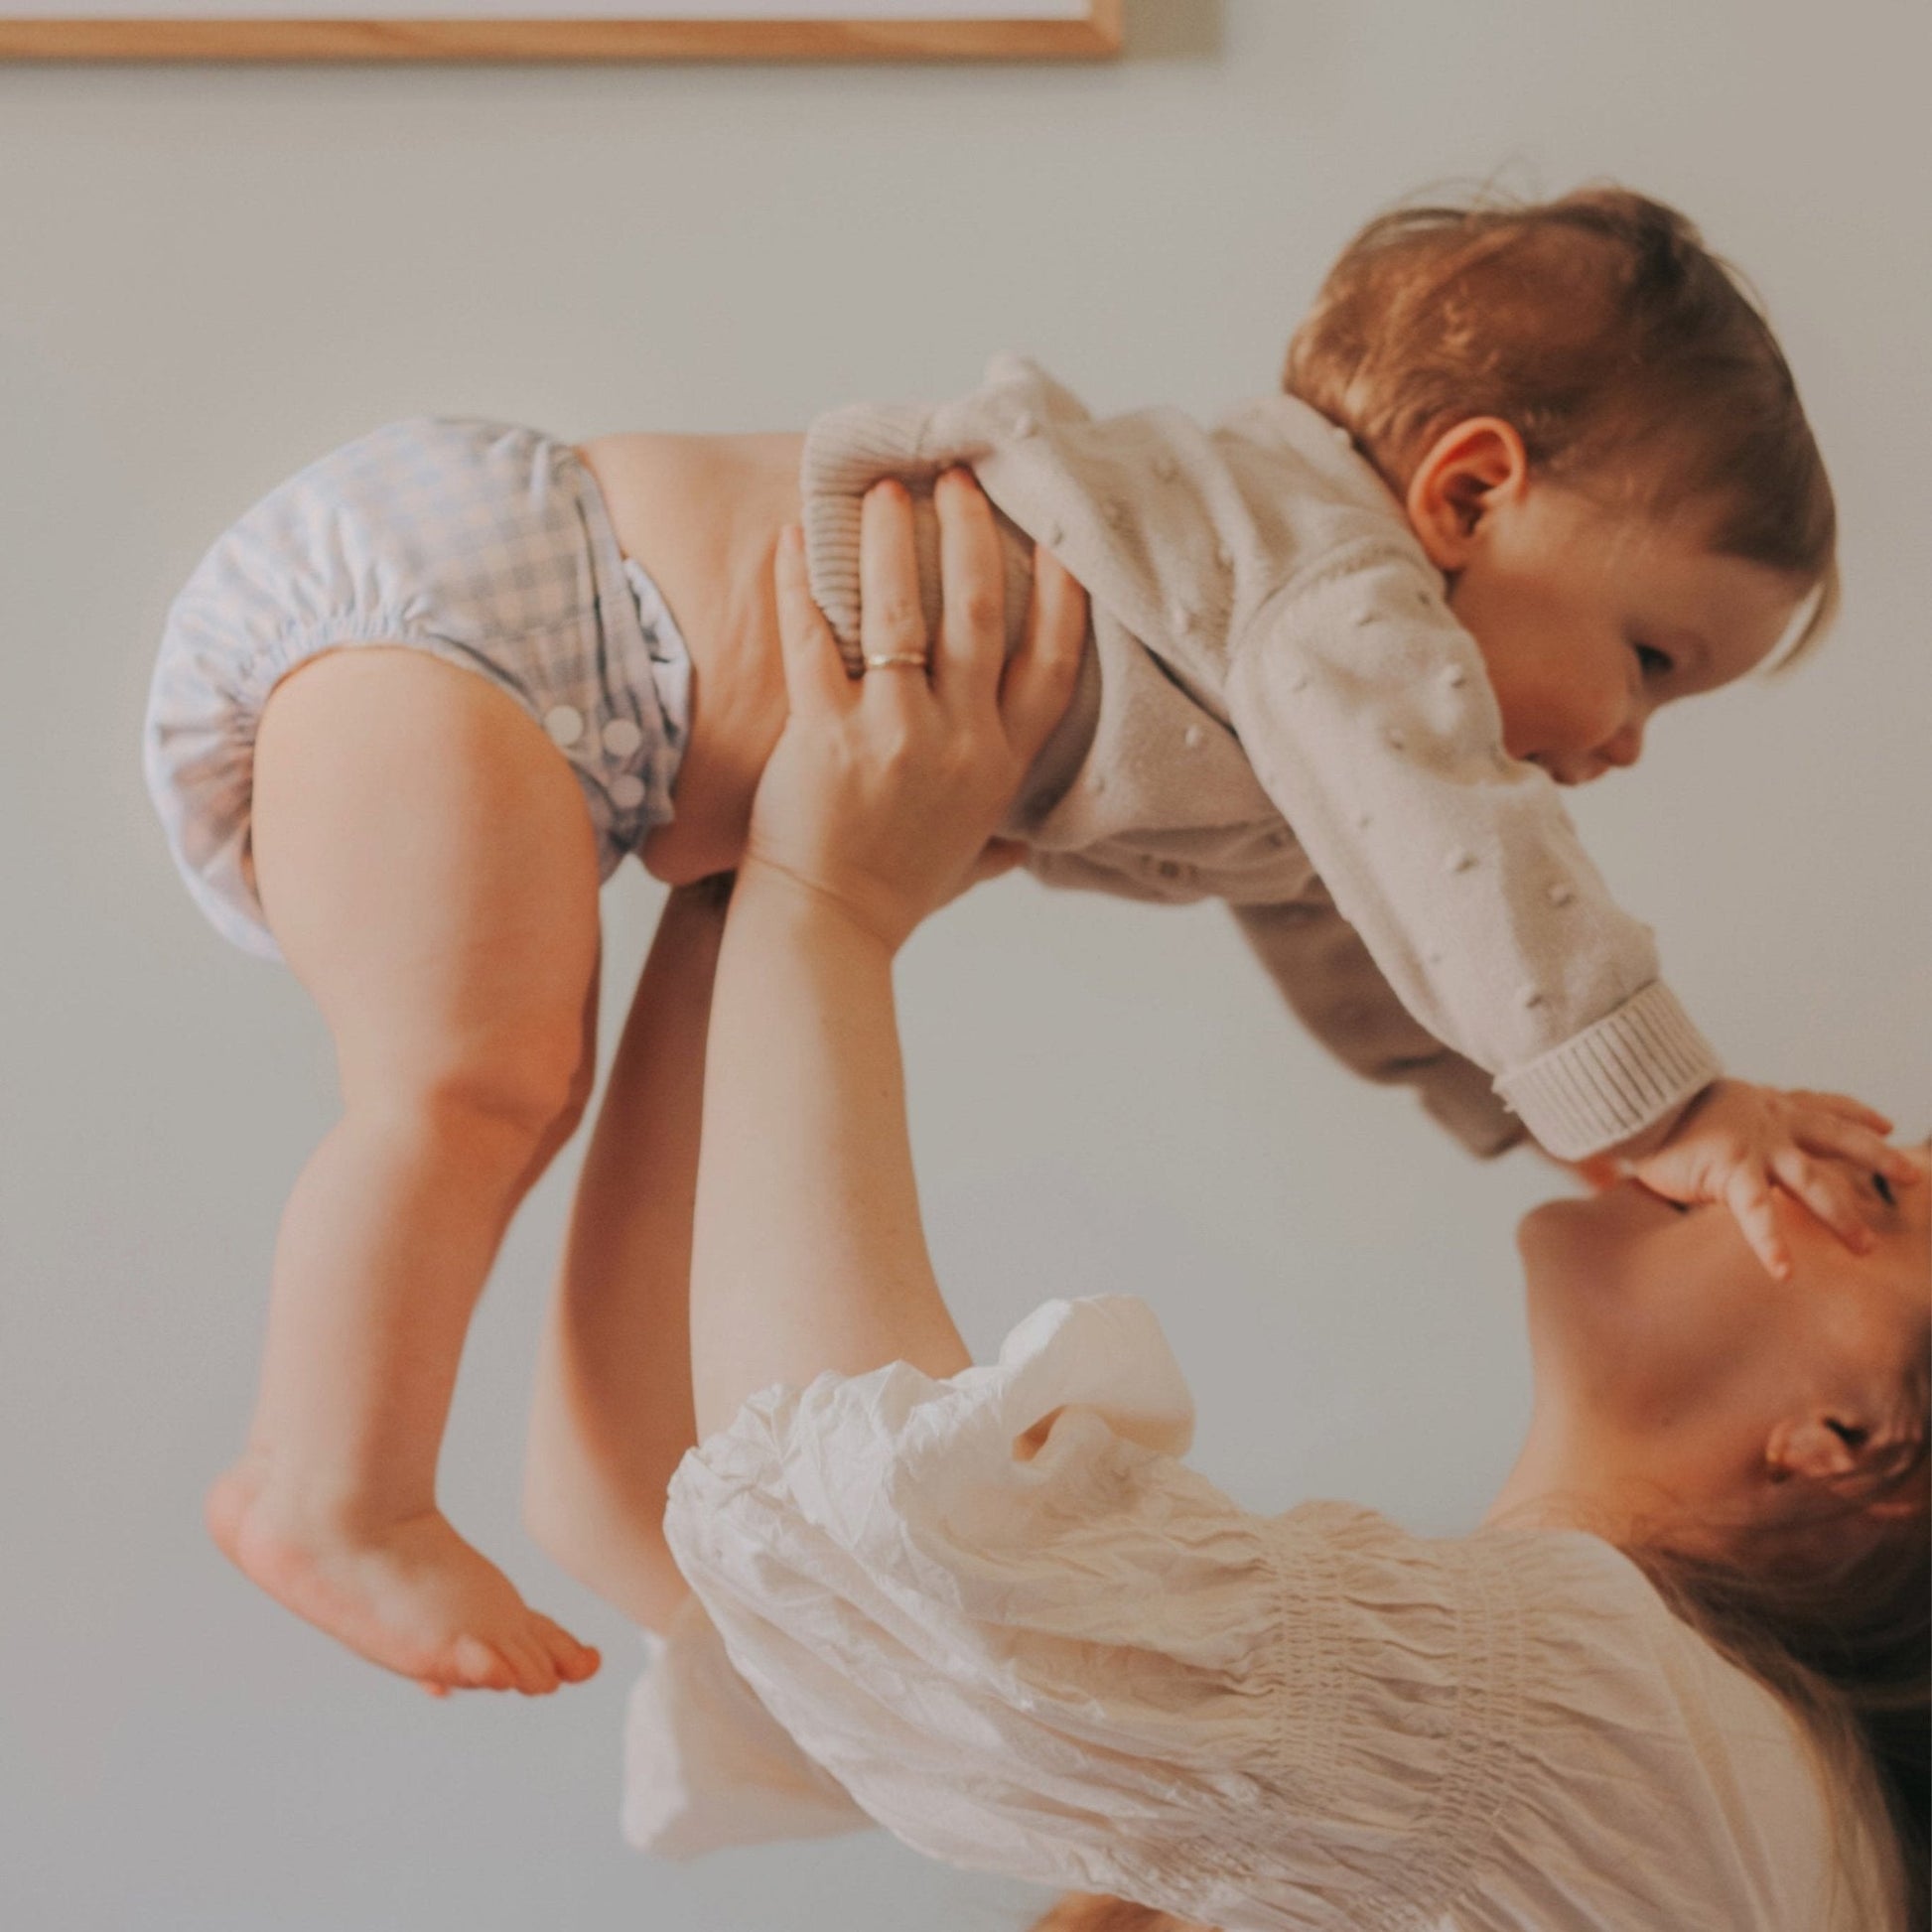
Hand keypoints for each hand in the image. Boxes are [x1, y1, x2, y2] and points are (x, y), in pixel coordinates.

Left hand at [742, 470, 1086, 952]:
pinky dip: (801, 583)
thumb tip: (1030, 840)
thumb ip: (1004, 835)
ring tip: (877, 491)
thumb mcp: (973, 860)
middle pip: (981, 614)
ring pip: (901, 611)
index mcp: (1001, 765)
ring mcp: (894, 734)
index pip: (1050, 663)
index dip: (1060, 594)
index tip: (1056, 537)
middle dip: (969, 534)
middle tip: (954, 480)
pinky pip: (815, 638)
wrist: (827, 928)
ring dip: (890, 540)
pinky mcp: (826, 734)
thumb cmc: (896, 892)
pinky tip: (792, 539)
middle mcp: (960, 742)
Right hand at [1623, 1079, 1919, 1278]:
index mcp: (1761, 1103)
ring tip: (1864, 1248)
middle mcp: (1768, 1120)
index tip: (1882, 1121)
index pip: (1819, 1104)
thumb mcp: (1692, 1109)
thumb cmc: (1648, 1106)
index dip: (1854, 1112)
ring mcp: (1755, 1144)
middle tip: (1912, 1176)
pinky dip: (1771, 1243)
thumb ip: (1699, 1128)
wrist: (1628, 1092)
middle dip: (1877, 1157)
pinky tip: (1785, 1273)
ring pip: (1814, 1181)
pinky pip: (1758, 1213)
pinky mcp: (1731, 1169)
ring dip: (1842, 1215)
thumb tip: (1660, 1145)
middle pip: (1836, 1137)